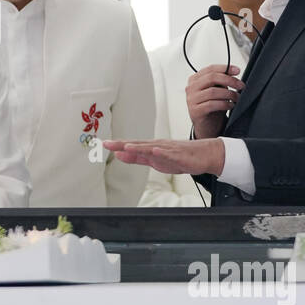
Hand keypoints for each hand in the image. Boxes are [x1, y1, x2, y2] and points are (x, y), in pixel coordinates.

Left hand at [102, 138, 225, 176]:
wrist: (201, 156)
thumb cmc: (178, 157)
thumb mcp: (153, 160)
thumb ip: (136, 158)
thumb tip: (119, 155)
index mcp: (149, 148)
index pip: (130, 146)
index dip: (116, 145)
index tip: (102, 144)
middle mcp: (156, 146)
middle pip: (136, 144)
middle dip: (122, 144)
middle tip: (107, 143)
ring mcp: (167, 149)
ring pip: (150, 148)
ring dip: (138, 147)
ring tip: (126, 147)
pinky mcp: (178, 155)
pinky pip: (169, 154)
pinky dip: (161, 152)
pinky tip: (154, 151)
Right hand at [186, 63, 244, 138]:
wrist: (207, 126)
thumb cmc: (212, 107)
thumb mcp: (217, 91)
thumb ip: (221, 81)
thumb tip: (233, 72)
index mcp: (195, 80)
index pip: (210, 69)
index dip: (225, 68)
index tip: (237, 71)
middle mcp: (191, 88)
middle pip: (212, 78)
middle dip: (230, 80)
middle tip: (241, 85)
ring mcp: (191, 100)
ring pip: (213, 91)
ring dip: (229, 94)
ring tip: (236, 98)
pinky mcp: (195, 111)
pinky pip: (212, 104)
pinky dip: (224, 104)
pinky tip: (230, 105)